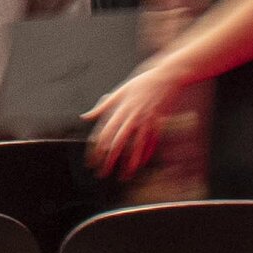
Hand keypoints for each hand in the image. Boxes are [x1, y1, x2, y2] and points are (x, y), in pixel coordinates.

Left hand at [84, 59, 184, 177]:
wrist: (166, 77)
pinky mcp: (159, 124)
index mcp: (122, 109)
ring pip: (137, 146)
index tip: (94, 160)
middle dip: (110, 159)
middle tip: (103, 173)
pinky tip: (142, 164)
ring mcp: (147, 122)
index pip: (106, 132)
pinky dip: (147, 154)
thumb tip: (86, 116)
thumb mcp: (119, 91)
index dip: (98, 148)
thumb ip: (103, 106)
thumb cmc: (142, 83)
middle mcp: (133, 117)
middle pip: (119, 142)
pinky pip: (152, 143)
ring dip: (130, 162)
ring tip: (124, 175)